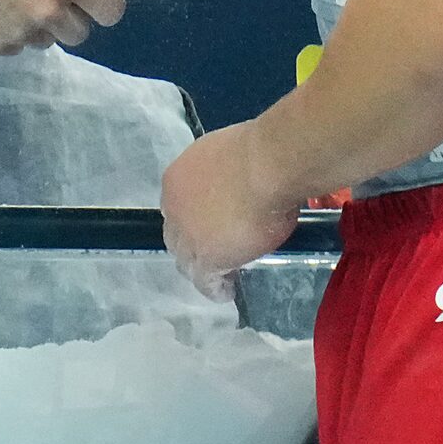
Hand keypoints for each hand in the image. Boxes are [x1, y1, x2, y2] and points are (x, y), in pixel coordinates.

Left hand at [160, 123, 303, 296]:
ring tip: (220, 277)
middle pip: (176, 236)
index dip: (192, 218)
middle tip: (214, 250)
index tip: (210, 224)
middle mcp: (174, 207)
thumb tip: (242, 183)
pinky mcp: (207, 258)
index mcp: (177, 177)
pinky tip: (227, 292)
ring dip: (201, 268)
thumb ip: (226, 175)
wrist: (268, 165)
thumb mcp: (231, 157)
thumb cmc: (261, 151)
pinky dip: (216, 288)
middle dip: (191, 244)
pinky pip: (206, 281)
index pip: (178, 206)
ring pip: (187, 261)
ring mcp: (188, 235)